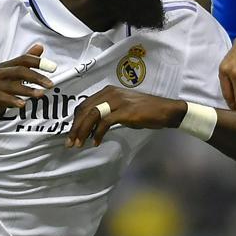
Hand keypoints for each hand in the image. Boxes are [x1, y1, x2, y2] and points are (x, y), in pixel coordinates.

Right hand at [0, 45, 54, 125]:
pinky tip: (22, 104)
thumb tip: (40, 46)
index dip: (38, 62)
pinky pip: (1, 97)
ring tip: (40, 95)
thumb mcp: (11, 78)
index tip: (53, 68)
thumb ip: (25, 64)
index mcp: (5, 67)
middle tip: (50, 84)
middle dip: (37, 76)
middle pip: (19, 70)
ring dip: (28, 90)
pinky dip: (12, 100)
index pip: (23, 59)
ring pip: (12, 85)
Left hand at [66, 86, 184, 147]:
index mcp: (108, 91)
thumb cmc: (145, 110)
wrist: (165, 110)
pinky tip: (96, 142)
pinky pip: (104, 122)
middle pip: (85, 110)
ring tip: (79, 144)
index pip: (85, 105)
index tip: (72, 134)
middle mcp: (110, 93)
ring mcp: (117, 101)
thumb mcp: (123, 107)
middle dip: (75, 127)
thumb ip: (108, 111)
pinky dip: (97, 133)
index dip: (76, 120)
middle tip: (70, 143)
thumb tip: (92, 125)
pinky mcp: (124, 111)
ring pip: (92, 115)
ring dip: (82, 131)